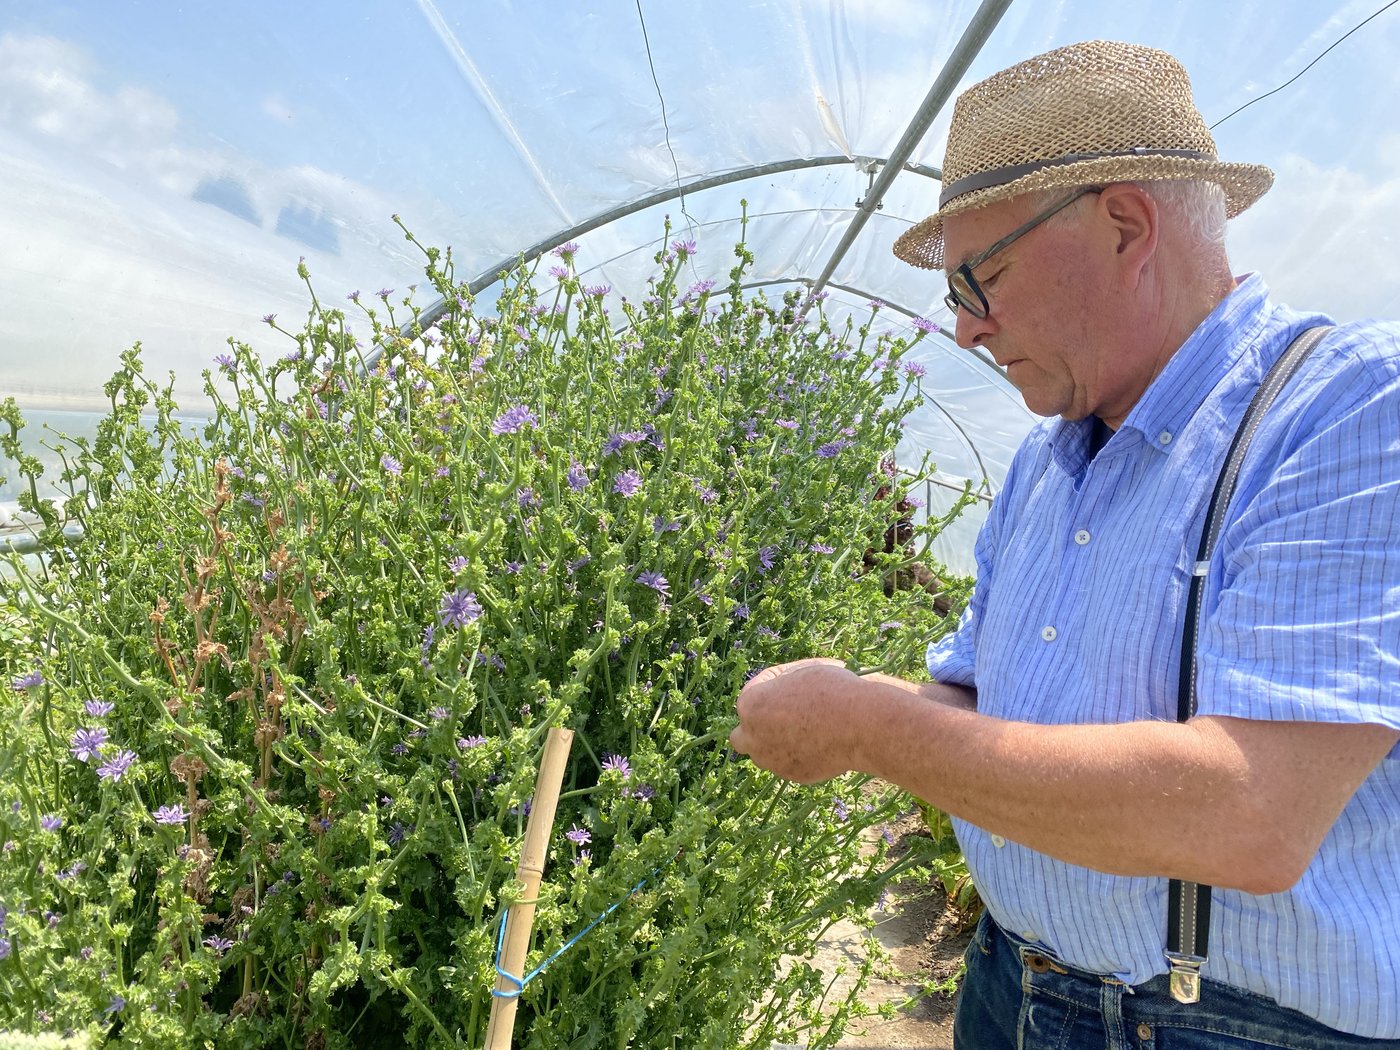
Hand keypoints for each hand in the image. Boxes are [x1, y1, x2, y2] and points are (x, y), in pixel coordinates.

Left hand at [728, 658, 862, 782]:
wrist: (858, 724)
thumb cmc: (831, 690)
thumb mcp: (802, 672)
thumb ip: (782, 684)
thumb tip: (780, 690)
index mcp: (750, 705)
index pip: (754, 690)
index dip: (777, 681)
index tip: (797, 679)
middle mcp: (753, 737)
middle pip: (742, 734)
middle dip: (756, 726)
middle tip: (779, 715)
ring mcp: (772, 760)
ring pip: (764, 753)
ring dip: (775, 742)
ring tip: (805, 726)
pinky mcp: (793, 775)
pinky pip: (790, 762)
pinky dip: (799, 754)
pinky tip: (820, 741)